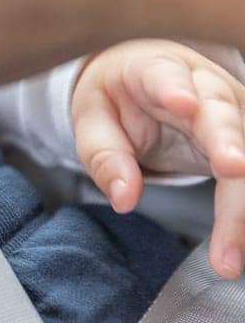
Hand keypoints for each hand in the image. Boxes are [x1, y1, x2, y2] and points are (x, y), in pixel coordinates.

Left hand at [71, 39, 244, 278]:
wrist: (143, 83)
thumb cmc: (117, 98)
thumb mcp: (92, 119)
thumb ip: (104, 155)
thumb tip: (123, 199)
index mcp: (154, 69)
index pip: (165, 74)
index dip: (175, 88)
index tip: (183, 103)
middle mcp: (205, 86)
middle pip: (222, 116)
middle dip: (229, 144)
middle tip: (232, 169)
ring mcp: (235, 111)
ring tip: (230, 253)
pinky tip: (242, 245)